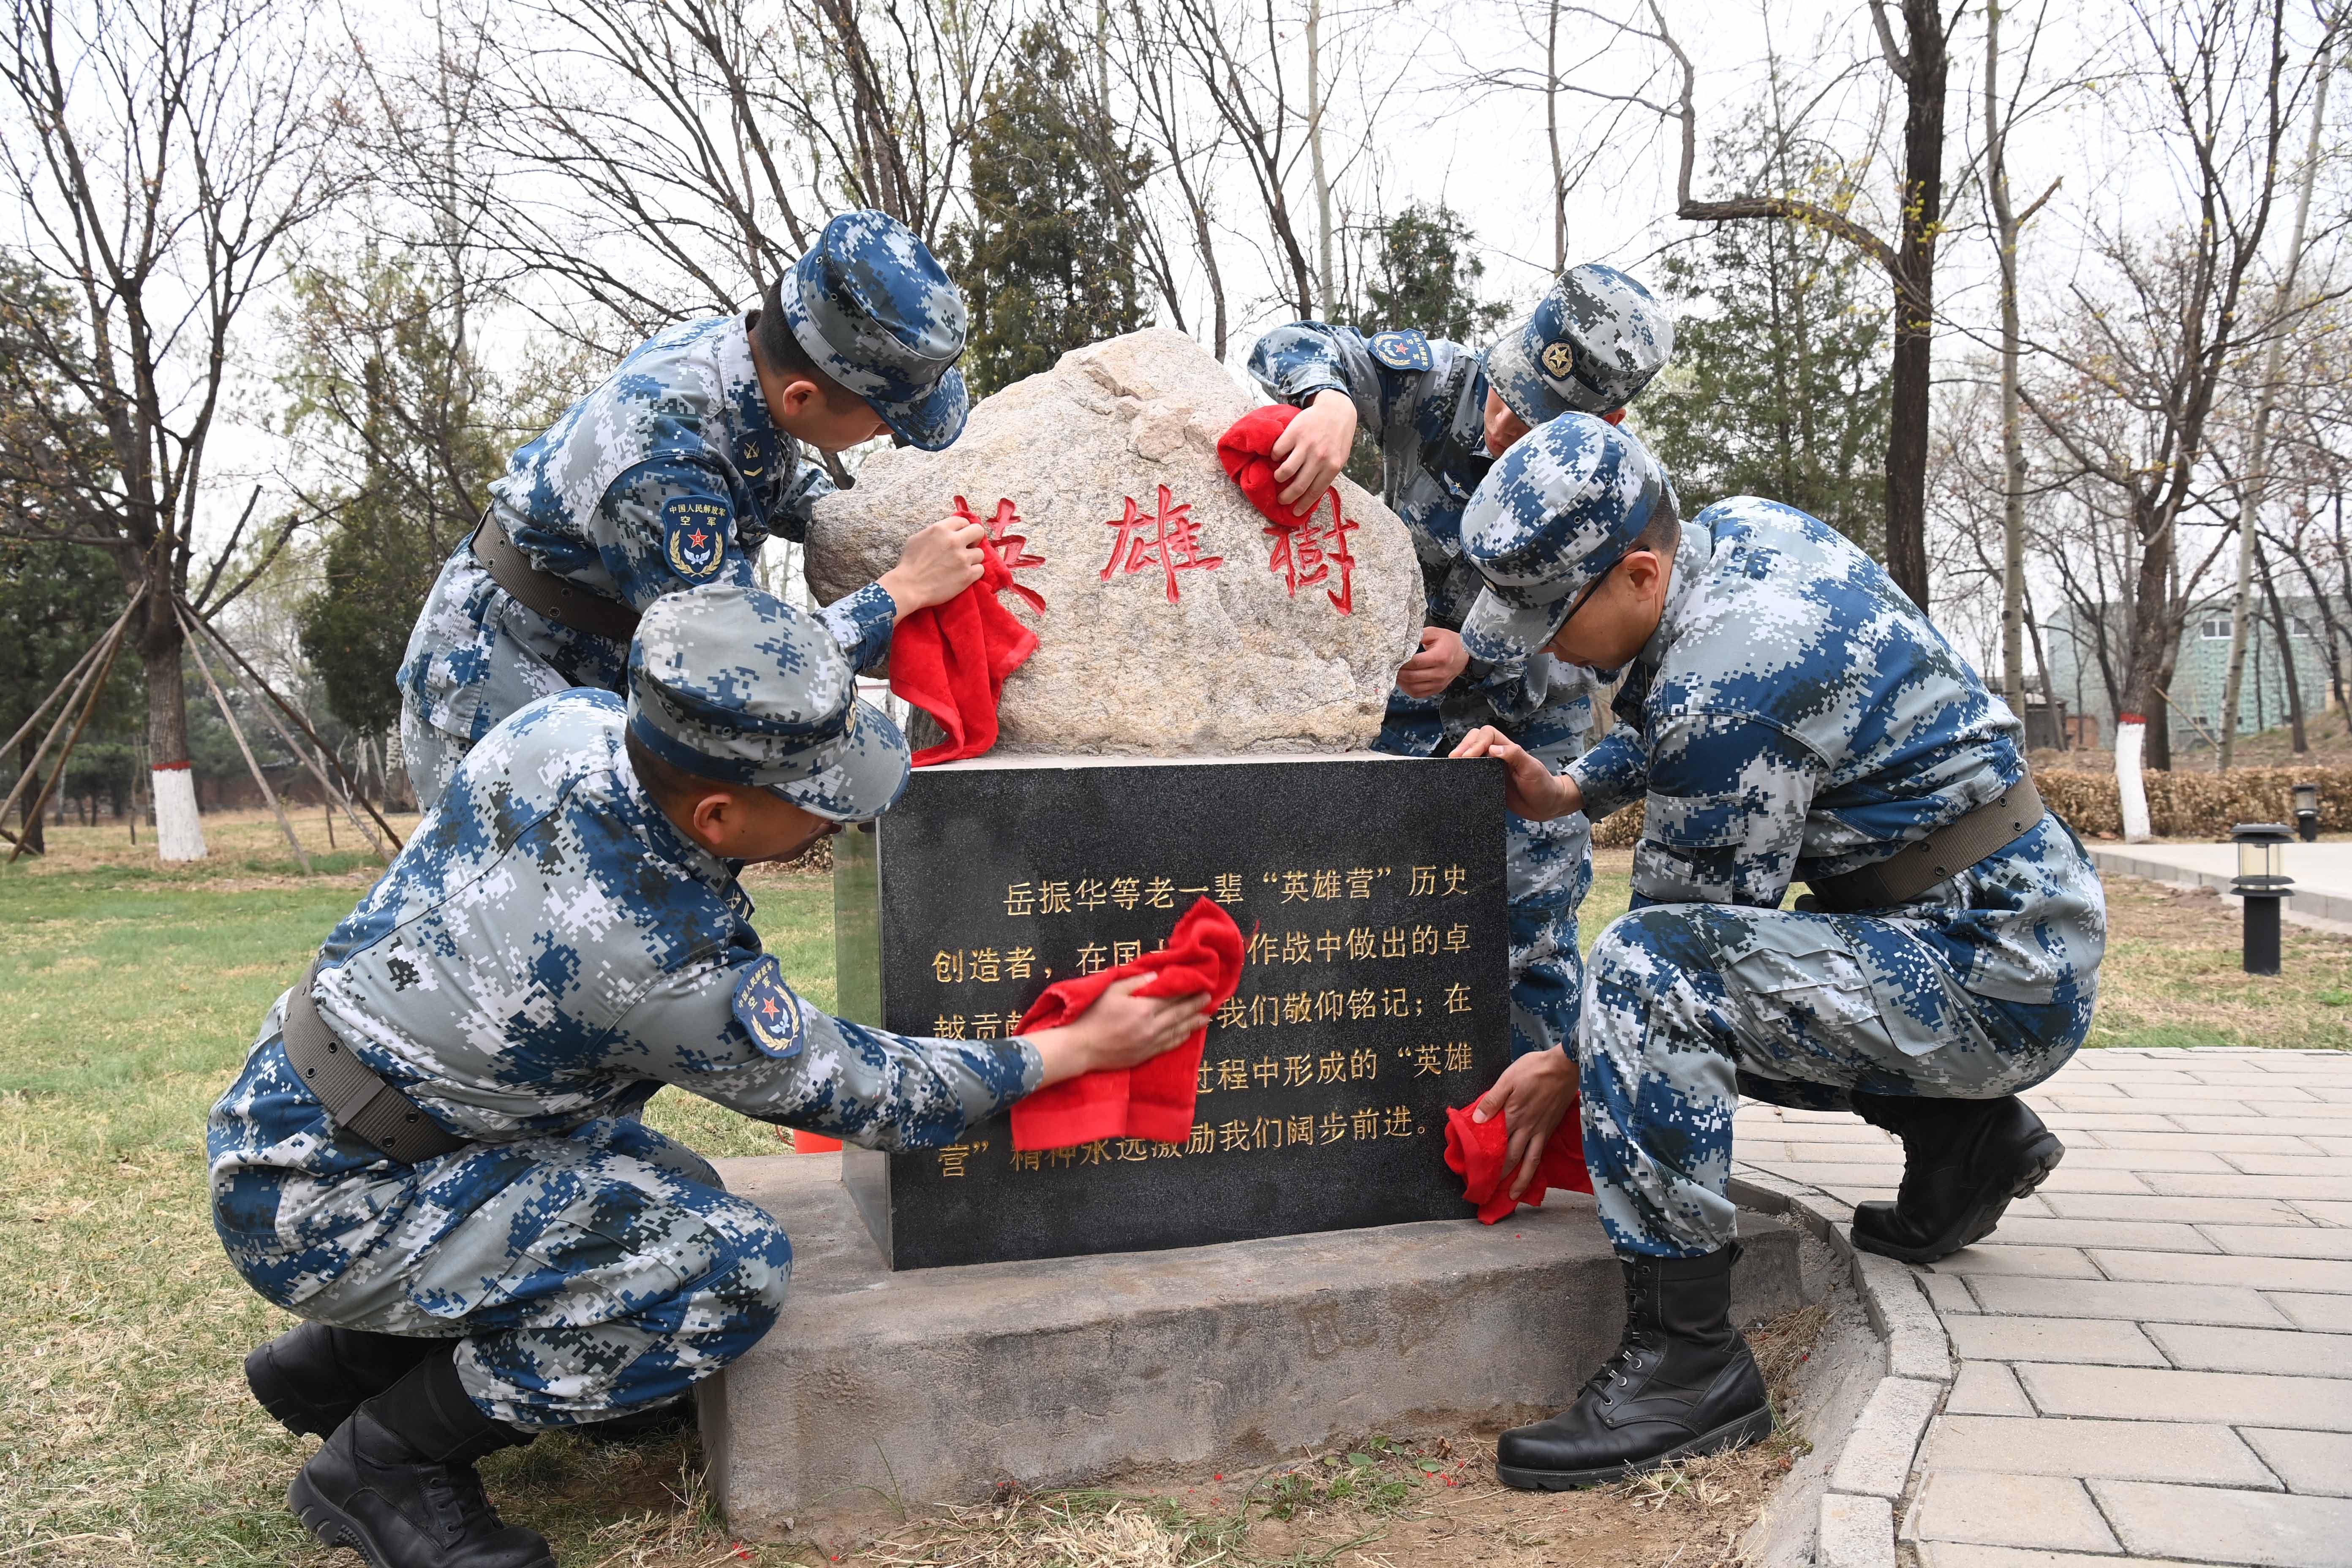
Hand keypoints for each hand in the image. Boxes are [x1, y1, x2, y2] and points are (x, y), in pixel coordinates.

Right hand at [878, 517, 987, 613]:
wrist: (909, 587)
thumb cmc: (909, 563)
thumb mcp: (917, 538)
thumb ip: (935, 532)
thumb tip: (947, 531)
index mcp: (941, 529)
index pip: (963, 521)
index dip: (962, 529)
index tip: (960, 536)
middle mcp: (954, 541)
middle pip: (978, 531)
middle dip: (974, 539)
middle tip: (967, 547)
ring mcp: (963, 558)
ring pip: (980, 553)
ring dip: (972, 558)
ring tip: (962, 565)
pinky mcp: (968, 575)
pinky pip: (980, 569)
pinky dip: (973, 572)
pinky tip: (964, 574)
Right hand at [1028, 974, 1215, 1086]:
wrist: (1079, 1048)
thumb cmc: (1091, 1015)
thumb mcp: (1110, 991)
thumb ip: (1135, 983)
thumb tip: (1157, 977)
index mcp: (1143, 1009)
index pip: (1172, 998)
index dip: (1187, 991)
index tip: (1200, 984)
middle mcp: (1151, 1028)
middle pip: (1179, 1015)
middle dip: (1196, 1006)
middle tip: (1210, 999)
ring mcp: (1149, 1044)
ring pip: (1178, 1032)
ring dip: (1193, 1023)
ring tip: (1207, 1017)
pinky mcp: (1144, 1056)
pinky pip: (1168, 1046)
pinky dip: (1181, 1039)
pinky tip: (1188, 1034)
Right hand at [1271, 389, 1356, 514]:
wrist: (1335, 410)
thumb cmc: (1337, 437)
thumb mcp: (1339, 458)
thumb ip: (1327, 473)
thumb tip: (1310, 492)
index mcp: (1332, 466)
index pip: (1314, 492)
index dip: (1302, 505)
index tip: (1294, 512)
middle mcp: (1319, 457)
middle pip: (1298, 485)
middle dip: (1287, 497)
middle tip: (1281, 499)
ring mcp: (1305, 445)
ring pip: (1285, 471)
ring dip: (1279, 478)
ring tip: (1279, 477)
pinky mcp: (1293, 433)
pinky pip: (1278, 452)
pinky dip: (1275, 457)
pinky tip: (1278, 456)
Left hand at [1397, 627, 1469, 697]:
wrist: (1464, 653)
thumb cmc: (1448, 641)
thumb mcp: (1434, 632)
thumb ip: (1418, 635)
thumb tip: (1401, 641)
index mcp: (1440, 657)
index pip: (1415, 662)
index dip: (1402, 661)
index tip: (1393, 658)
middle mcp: (1440, 673)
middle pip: (1412, 676)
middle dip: (1398, 672)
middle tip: (1390, 666)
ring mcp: (1439, 683)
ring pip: (1413, 687)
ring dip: (1401, 682)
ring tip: (1395, 673)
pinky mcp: (1437, 689)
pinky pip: (1418, 694)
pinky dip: (1408, 689)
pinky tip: (1404, 681)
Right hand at [1450, 726, 1584, 820]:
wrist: (1547, 807)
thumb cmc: (1543, 786)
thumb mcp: (1531, 769)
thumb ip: (1515, 755)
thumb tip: (1493, 748)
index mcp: (1508, 750)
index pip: (1487, 735)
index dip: (1476, 743)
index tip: (1469, 756)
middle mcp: (1498, 757)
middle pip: (1475, 741)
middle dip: (1463, 747)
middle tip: (1454, 760)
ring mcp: (1492, 770)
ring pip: (1471, 757)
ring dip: (1461, 759)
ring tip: (1452, 767)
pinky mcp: (1488, 784)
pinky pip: (1473, 776)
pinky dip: (1464, 774)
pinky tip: (1458, 780)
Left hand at [1473, 1048, 1580, 1199]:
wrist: (1566, 1067)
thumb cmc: (1535, 1069)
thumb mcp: (1508, 1079)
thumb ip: (1493, 1100)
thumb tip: (1478, 1120)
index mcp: (1513, 1116)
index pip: (1497, 1144)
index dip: (1487, 1159)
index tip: (1477, 1173)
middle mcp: (1526, 1128)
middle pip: (1512, 1158)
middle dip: (1501, 1177)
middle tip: (1491, 1192)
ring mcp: (1540, 1131)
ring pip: (1529, 1161)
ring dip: (1521, 1180)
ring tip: (1513, 1195)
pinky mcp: (1550, 1129)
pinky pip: (1540, 1154)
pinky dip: (1534, 1167)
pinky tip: (1530, 1172)